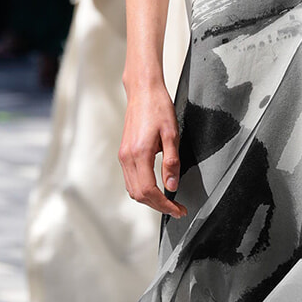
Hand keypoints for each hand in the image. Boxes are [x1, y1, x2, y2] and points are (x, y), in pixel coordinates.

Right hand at [119, 76, 184, 216]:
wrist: (143, 91)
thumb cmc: (158, 108)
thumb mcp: (172, 134)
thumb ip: (172, 162)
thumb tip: (172, 185)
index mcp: (139, 154)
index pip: (149, 191)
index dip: (164, 205)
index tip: (178, 209)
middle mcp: (127, 157)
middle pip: (139, 195)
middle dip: (158, 206)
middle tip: (176, 209)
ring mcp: (123, 156)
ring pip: (132, 190)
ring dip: (149, 200)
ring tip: (168, 201)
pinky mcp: (124, 153)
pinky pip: (130, 180)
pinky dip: (142, 190)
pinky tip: (156, 188)